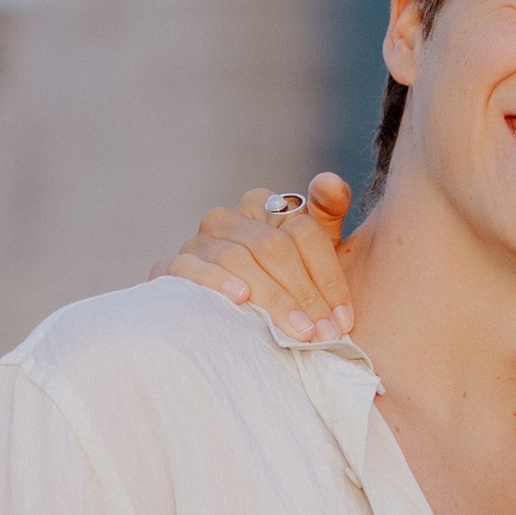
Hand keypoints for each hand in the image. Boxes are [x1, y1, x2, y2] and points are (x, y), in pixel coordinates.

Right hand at [153, 172, 355, 338]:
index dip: (328, 276)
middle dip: (305, 294)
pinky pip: (190, 268)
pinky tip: (240, 298)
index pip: (303, 231)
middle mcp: (227, 217)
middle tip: (324, 333)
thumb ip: (327, 212)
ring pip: (238, 259)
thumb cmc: (282, 282)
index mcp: (262, 205)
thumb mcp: (313, 249)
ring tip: (298, 331)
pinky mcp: (171, 267)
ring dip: (273, 298)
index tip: (344, 318)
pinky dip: (216, 281)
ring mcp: (197, 241)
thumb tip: (330, 181)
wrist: (230, 317)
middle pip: (273, 247)